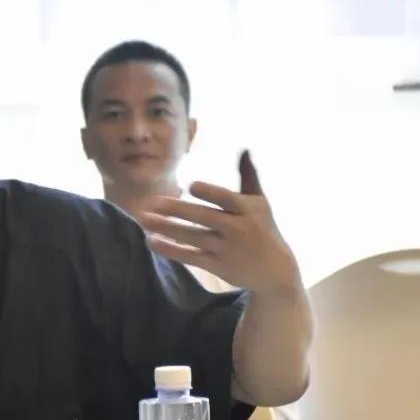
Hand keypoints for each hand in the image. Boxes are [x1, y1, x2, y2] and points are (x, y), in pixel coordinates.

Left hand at [137, 150, 301, 295]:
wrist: (275, 271)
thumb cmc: (263, 229)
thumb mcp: (260, 202)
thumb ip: (248, 176)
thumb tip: (245, 148)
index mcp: (248, 209)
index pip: (227, 199)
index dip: (210, 193)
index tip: (191, 186)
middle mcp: (237, 229)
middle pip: (204, 218)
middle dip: (177, 210)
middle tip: (152, 202)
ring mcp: (226, 249)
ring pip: (192, 237)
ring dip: (166, 228)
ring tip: (143, 219)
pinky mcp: (217, 266)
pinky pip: (190, 256)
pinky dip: (171, 250)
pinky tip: (152, 241)